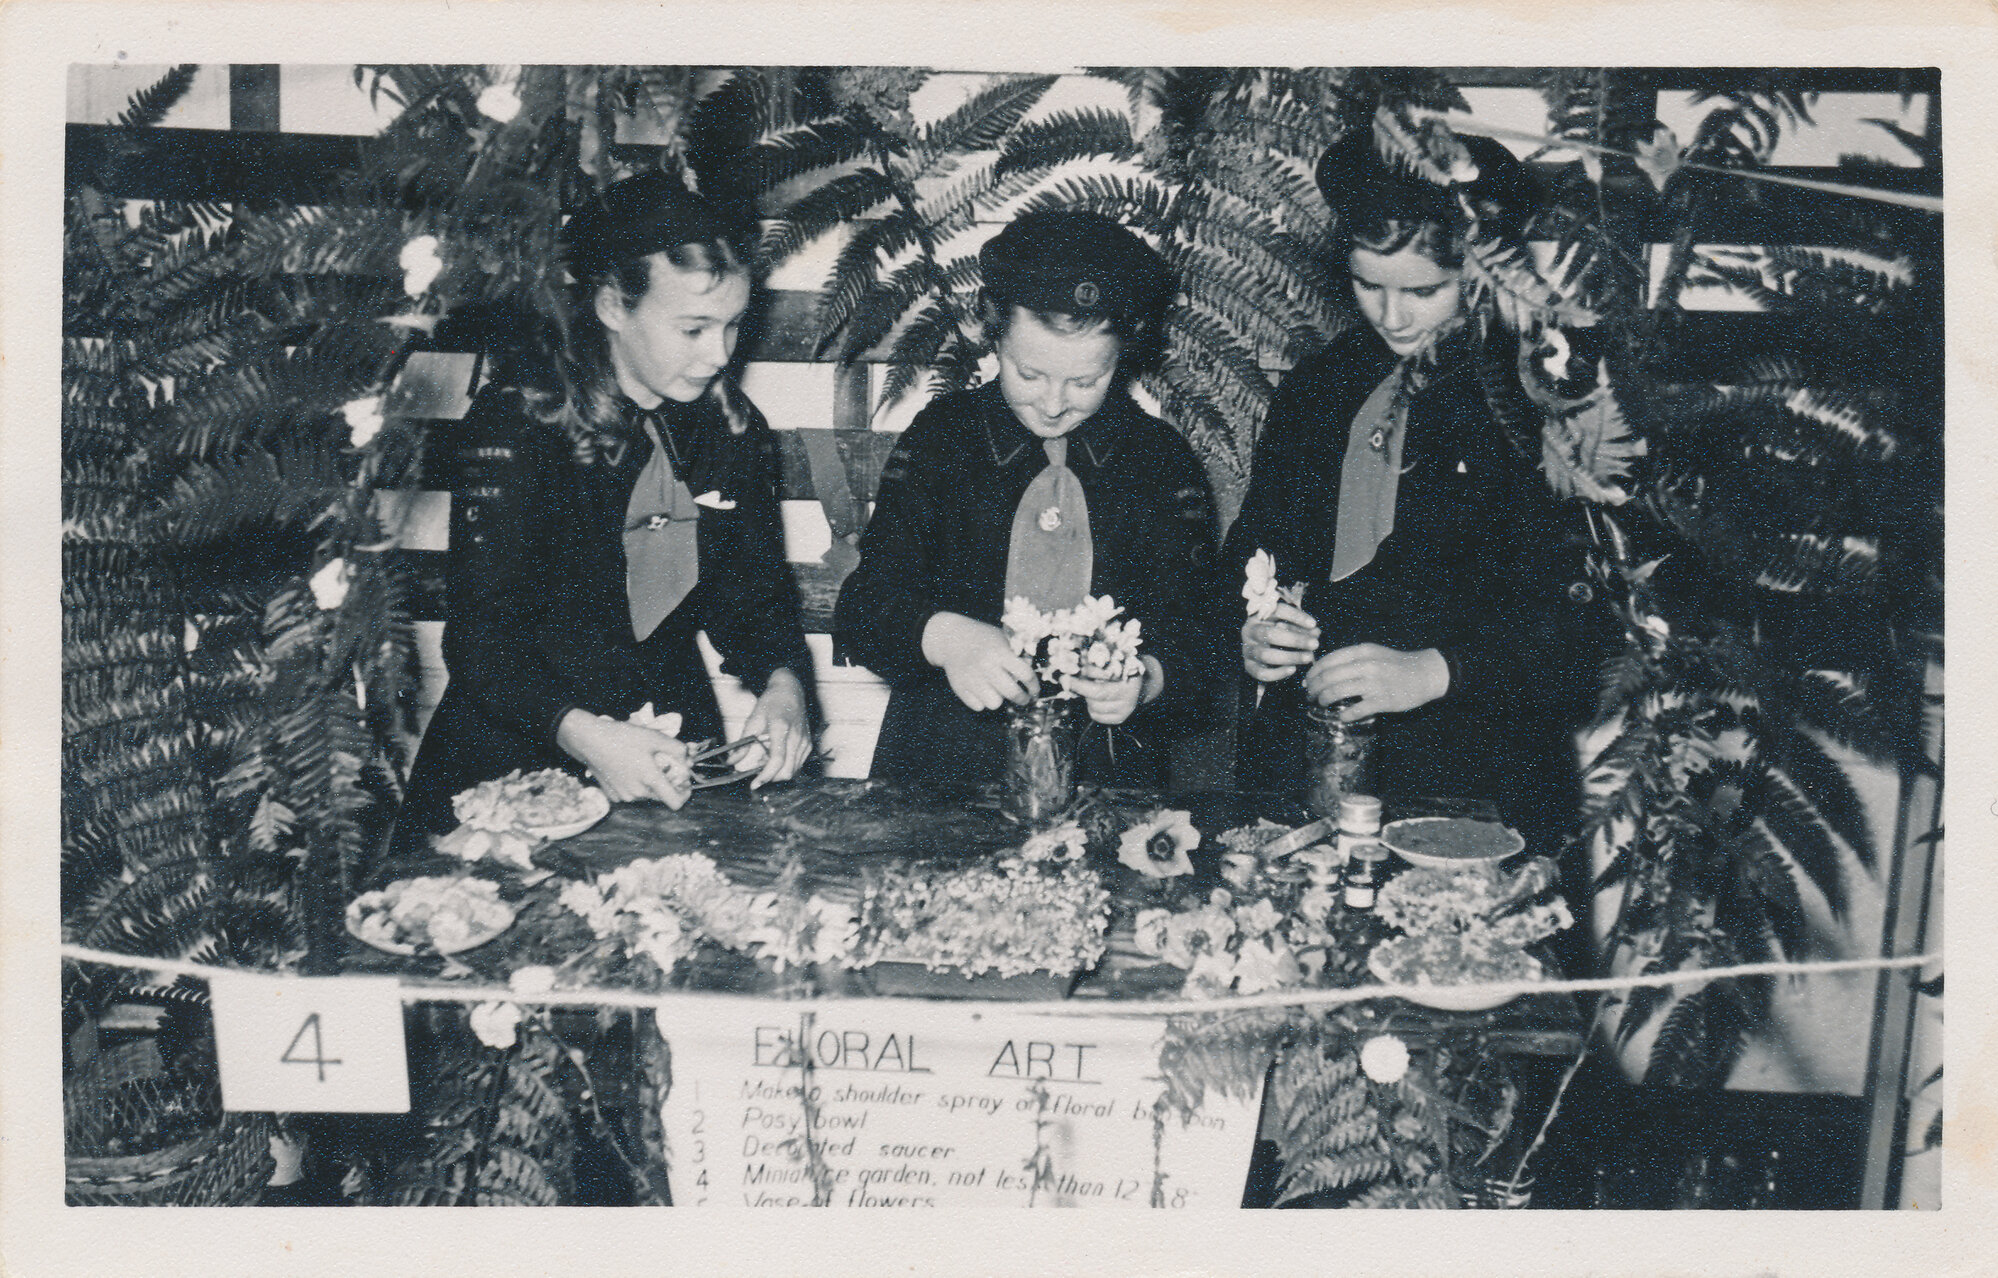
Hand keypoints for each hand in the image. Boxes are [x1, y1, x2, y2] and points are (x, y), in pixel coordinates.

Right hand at [555, 710, 692, 808]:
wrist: (589, 741)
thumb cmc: (622, 737)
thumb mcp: (653, 737)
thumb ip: (676, 748)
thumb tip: (688, 757)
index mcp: (650, 781)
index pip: (675, 802)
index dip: (685, 794)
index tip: (685, 783)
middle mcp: (638, 793)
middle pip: (661, 796)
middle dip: (667, 783)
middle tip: (664, 764)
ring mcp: (624, 796)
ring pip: (646, 794)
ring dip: (650, 783)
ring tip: (644, 763)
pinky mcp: (612, 795)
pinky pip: (631, 793)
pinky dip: (635, 784)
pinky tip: (629, 768)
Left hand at [741, 668, 811, 789]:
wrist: (790, 691)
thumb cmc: (771, 703)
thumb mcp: (753, 720)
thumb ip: (743, 743)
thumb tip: (732, 762)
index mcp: (781, 728)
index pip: (777, 759)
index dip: (765, 775)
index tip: (754, 784)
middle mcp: (796, 737)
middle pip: (787, 770)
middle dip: (771, 779)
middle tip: (756, 777)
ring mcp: (804, 742)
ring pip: (793, 771)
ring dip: (778, 775)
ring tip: (765, 766)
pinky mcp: (808, 745)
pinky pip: (798, 765)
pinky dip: (786, 769)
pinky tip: (776, 761)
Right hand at [921, 612, 1037, 711]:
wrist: (951, 637)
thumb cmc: (982, 638)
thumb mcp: (1001, 638)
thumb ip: (1016, 655)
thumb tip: (1031, 676)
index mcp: (1000, 652)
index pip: (1025, 674)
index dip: (1034, 686)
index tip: (1034, 691)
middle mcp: (986, 666)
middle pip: (1012, 692)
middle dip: (1022, 699)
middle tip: (1023, 699)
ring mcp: (971, 678)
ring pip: (995, 703)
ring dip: (999, 699)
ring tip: (997, 691)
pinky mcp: (959, 687)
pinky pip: (978, 706)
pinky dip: (982, 701)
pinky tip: (982, 691)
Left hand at [1065, 654, 1162, 725]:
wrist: (1140, 686)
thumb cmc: (1122, 669)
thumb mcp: (1115, 660)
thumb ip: (1098, 661)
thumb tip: (1074, 662)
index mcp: (1131, 675)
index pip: (1106, 674)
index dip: (1088, 671)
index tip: (1073, 668)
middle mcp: (1130, 694)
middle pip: (1098, 692)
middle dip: (1078, 686)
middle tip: (1065, 680)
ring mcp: (1126, 708)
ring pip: (1094, 705)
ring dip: (1085, 696)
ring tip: (1087, 688)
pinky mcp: (1120, 718)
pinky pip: (1096, 715)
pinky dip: (1091, 707)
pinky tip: (1094, 700)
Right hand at [1242, 600, 1319, 682]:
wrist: (1260, 646)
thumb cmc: (1279, 632)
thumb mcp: (1289, 625)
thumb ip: (1302, 628)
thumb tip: (1315, 632)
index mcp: (1260, 615)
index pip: (1277, 611)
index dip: (1296, 617)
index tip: (1313, 624)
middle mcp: (1250, 631)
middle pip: (1270, 634)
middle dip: (1295, 639)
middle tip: (1314, 644)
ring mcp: (1247, 649)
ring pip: (1265, 654)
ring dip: (1290, 657)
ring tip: (1309, 657)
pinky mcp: (1248, 665)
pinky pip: (1261, 672)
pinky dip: (1277, 673)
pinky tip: (1293, 669)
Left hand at [1303, 644, 1449, 718]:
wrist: (1425, 673)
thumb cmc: (1396, 664)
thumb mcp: (1372, 653)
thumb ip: (1351, 659)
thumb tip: (1324, 670)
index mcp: (1361, 652)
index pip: (1328, 661)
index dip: (1313, 672)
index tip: (1308, 681)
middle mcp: (1366, 666)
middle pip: (1329, 677)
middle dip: (1314, 688)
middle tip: (1309, 695)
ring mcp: (1374, 684)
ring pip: (1337, 692)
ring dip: (1324, 699)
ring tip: (1321, 703)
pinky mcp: (1383, 700)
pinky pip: (1356, 710)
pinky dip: (1345, 715)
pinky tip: (1341, 717)